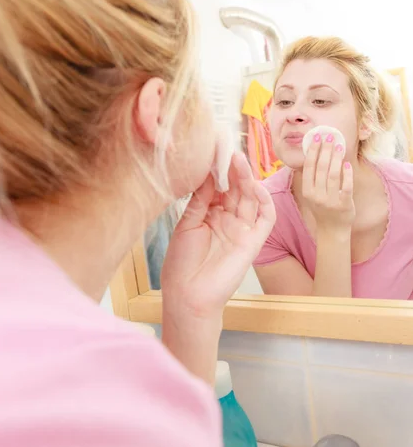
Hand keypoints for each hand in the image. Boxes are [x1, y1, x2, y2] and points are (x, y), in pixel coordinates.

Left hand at [161, 153, 275, 320]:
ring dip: (248, 179)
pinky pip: (266, 218)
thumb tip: (206, 173)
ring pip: (251, 199)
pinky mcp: (254, 242)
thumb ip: (200, 199)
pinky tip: (254, 186)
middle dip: (234, 170)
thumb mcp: (187, 224)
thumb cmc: (181, 263)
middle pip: (236, 190)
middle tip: (229, 151)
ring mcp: (242, 230)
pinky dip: (264, 201)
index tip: (214, 151)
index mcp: (209, 215)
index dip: (218, 171)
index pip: (219, 187)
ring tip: (238, 161)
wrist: (187, 294)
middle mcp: (227, 220)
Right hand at [302, 132, 354, 229]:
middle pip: (321, 168)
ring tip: (339, 146)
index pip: (309, 167)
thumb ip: (312, 178)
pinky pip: (346, 186)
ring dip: (336, 158)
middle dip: (325, 150)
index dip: (313, 151)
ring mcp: (330, 201)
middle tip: (330, 136)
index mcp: (307, 192)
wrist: (332, 230)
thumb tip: (313, 153)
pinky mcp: (344, 204)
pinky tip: (347, 164)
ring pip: (333, 175)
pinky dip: (347, 174)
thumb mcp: (311, 195)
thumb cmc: (322, 209)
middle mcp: (316, 196)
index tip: (317, 137)